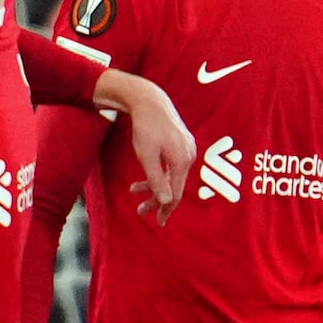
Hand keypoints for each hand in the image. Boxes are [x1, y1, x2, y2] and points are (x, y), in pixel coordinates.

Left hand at [99, 72, 193, 212]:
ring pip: (171, 175)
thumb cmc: (146, 127)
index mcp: (182, 161)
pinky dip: (159, 173)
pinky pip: (172, 165)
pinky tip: (145, 174)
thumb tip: (167, 202)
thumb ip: (157, 180)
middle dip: (157, 199)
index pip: (176, 194)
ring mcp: (187, 148)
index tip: (159, 222)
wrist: (150, 100)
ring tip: (134, 190)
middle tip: (140, 211)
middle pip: (174, 186)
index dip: (166, 209)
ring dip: (154, 185)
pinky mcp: (182, 143)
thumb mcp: (147, 156)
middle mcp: (189, 155)